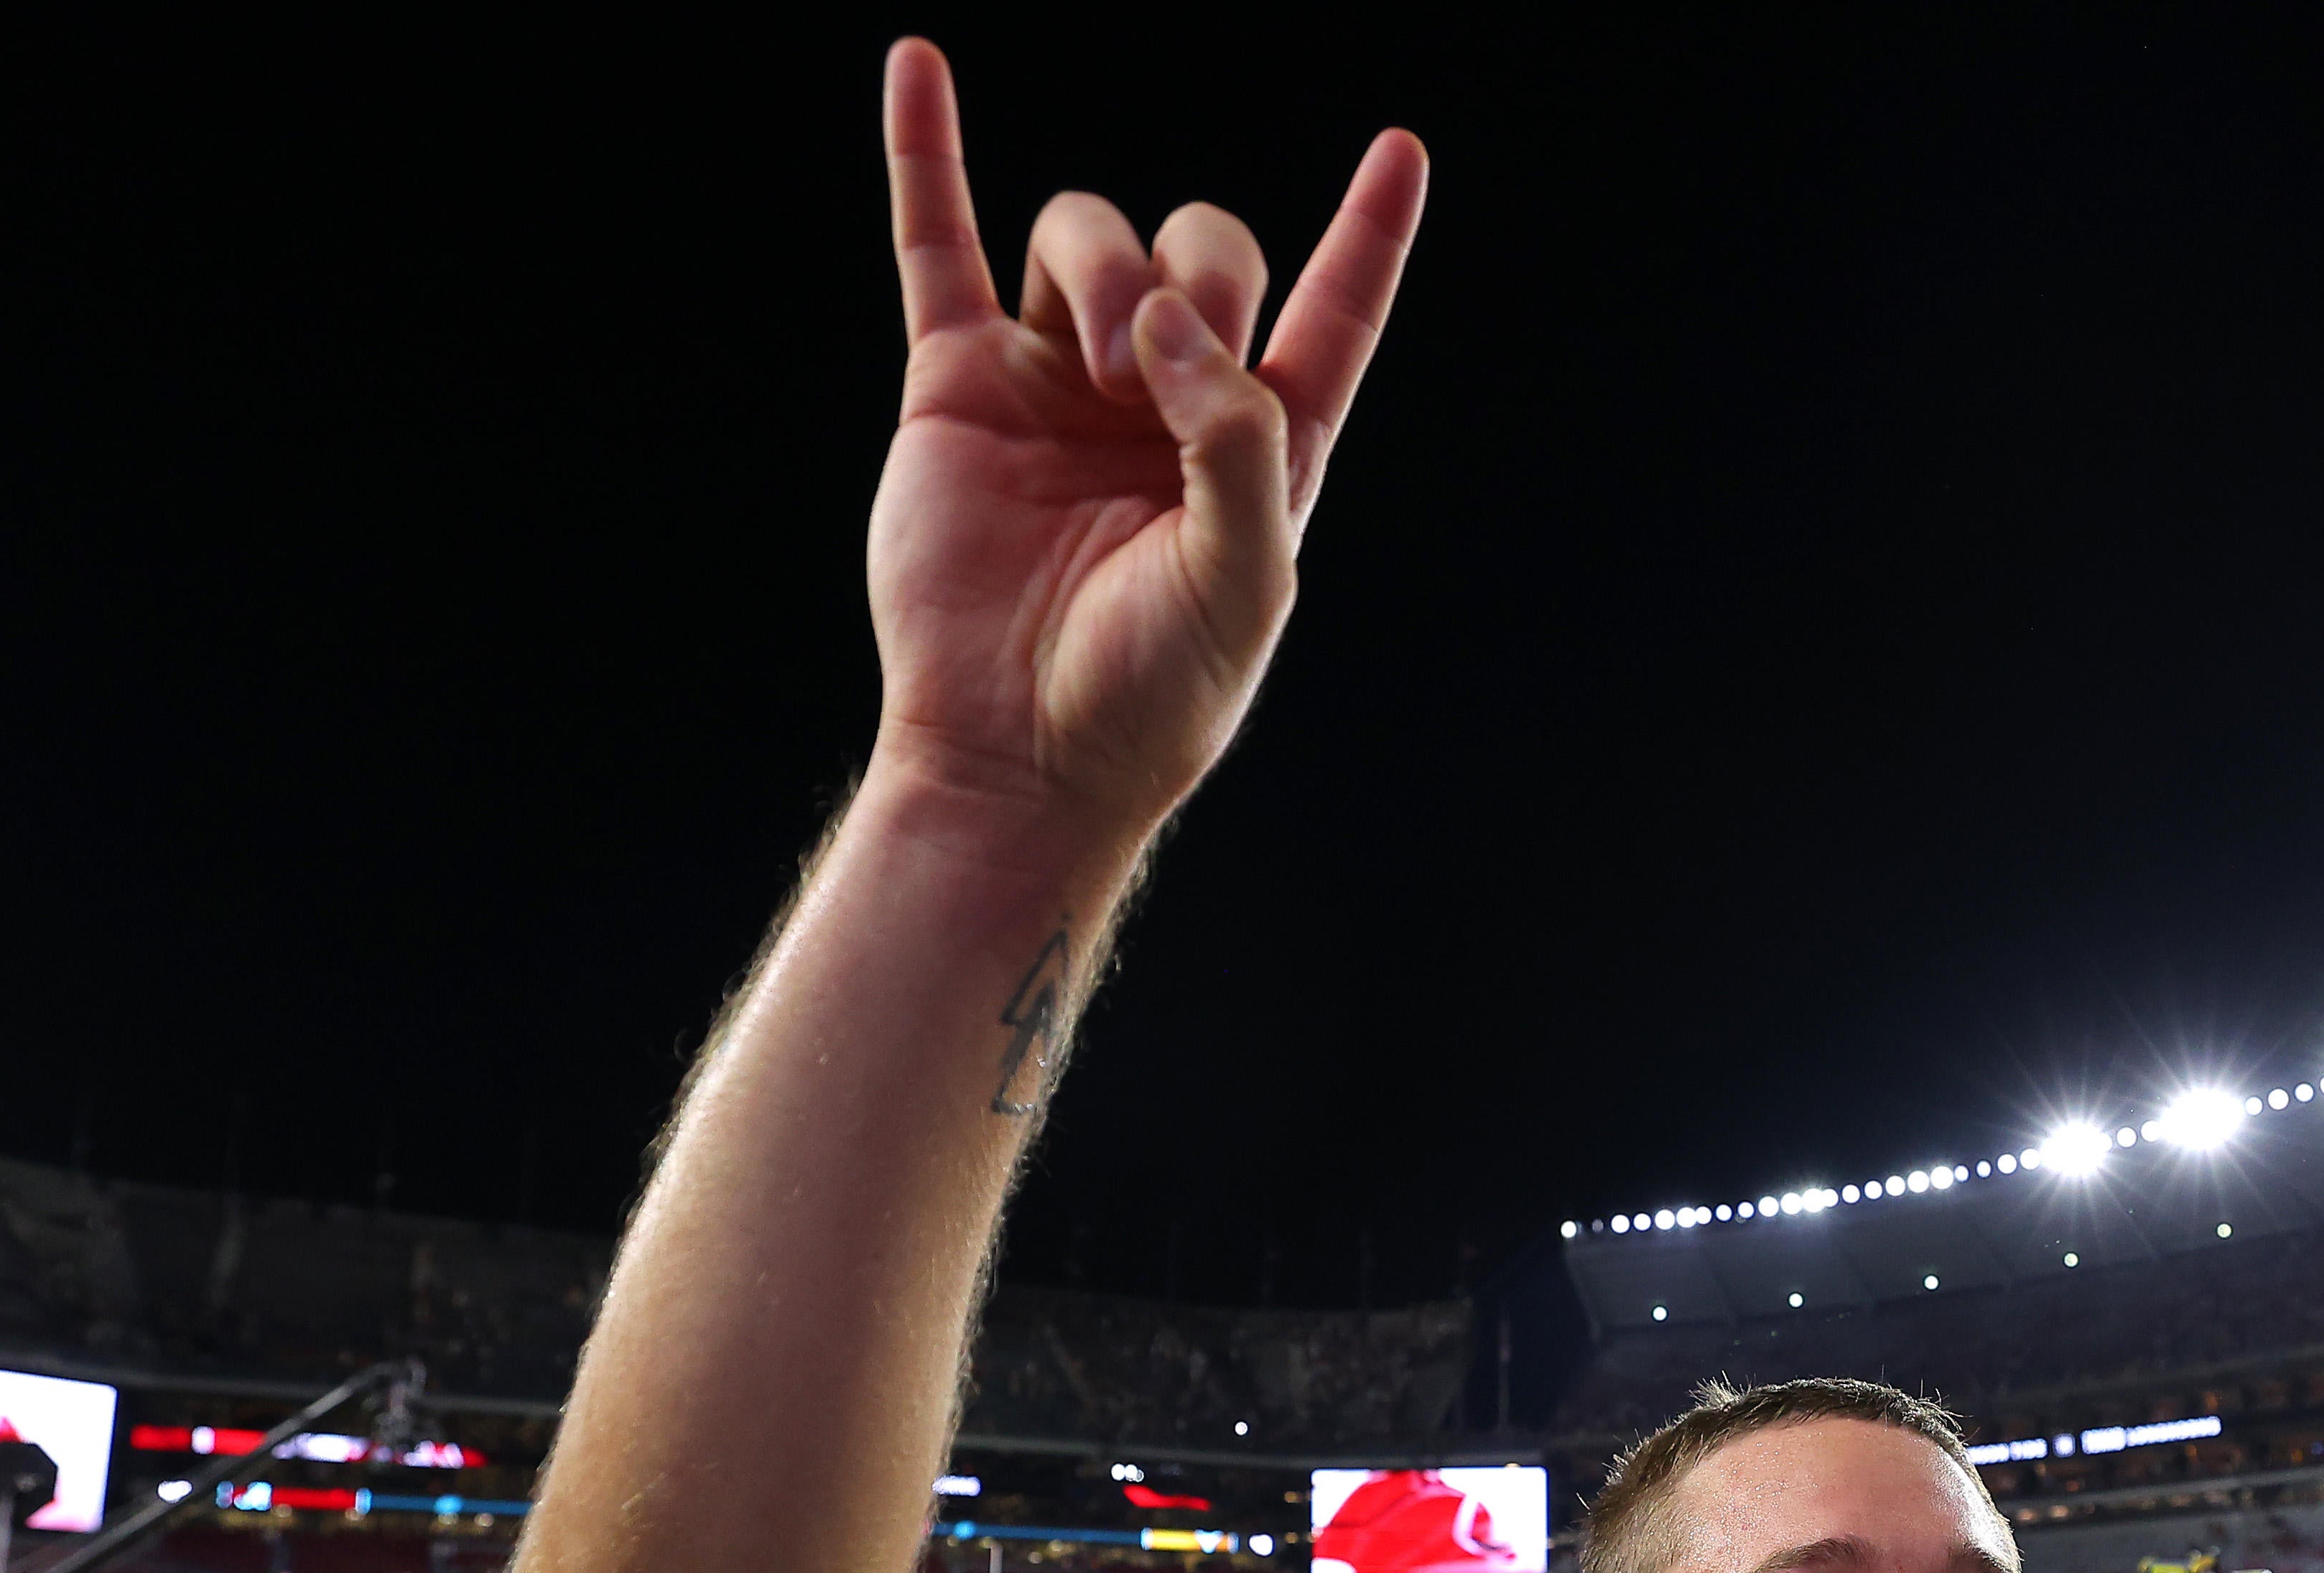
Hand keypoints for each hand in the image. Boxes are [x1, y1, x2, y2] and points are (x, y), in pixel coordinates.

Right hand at [862, 39, 1423, 836]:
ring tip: (1098, 365)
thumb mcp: (1246, 576)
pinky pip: (939, 246)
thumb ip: (1238, 437)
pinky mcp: (958, 387)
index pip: (1335, 311)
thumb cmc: (1150, 691)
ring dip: (1103, 267)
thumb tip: (1172, 326)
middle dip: (1192, 277)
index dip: (1370, 233)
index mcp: (1260, 441)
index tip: (1404, 153)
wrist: (1022, 753)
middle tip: (1158, 374)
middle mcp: (1163, 398)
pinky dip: (926, 153)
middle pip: (1200, 250)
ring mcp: (1056, 383)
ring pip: (1086, 240)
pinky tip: (919, 68)